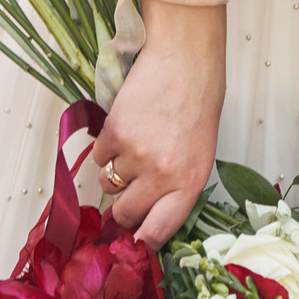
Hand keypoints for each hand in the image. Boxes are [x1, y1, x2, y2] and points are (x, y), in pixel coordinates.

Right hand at [92, 0, 225, 246]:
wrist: (186, 58)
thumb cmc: (199, 100)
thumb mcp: (199, 150)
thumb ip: (175, 184)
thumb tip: (145, 214)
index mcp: (191, 181)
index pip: (159, 232)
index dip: (140, 241)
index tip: (132, 240)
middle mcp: (163, 175)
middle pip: (125, 213)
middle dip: (123, 205)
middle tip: (130, 185)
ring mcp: (136, 156)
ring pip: (107, 184)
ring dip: (115, 170)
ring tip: (137, 141)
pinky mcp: (114, 135)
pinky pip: (98, 157)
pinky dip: (107, 146)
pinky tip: (128, 124)